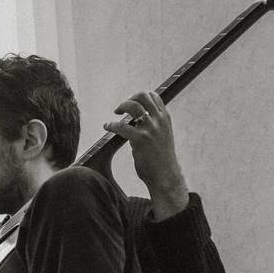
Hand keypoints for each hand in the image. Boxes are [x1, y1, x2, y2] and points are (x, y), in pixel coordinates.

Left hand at [104, 90, 189, 218]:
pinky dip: (112, 125)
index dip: (140, 96)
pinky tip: (107, 126)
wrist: (166, 176)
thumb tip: (137, 124)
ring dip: (122, 106)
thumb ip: (154, 128)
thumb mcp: (162, 138)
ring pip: (133, 106)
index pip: (154, 96)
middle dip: (130, 98)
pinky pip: (122, 126)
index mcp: (165, 119)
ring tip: (115, 113)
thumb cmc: (161, 160)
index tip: (132, 102)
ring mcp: (150, 129)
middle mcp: (159, 121)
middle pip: (143, 96)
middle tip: (122, 108)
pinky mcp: (140, 139)